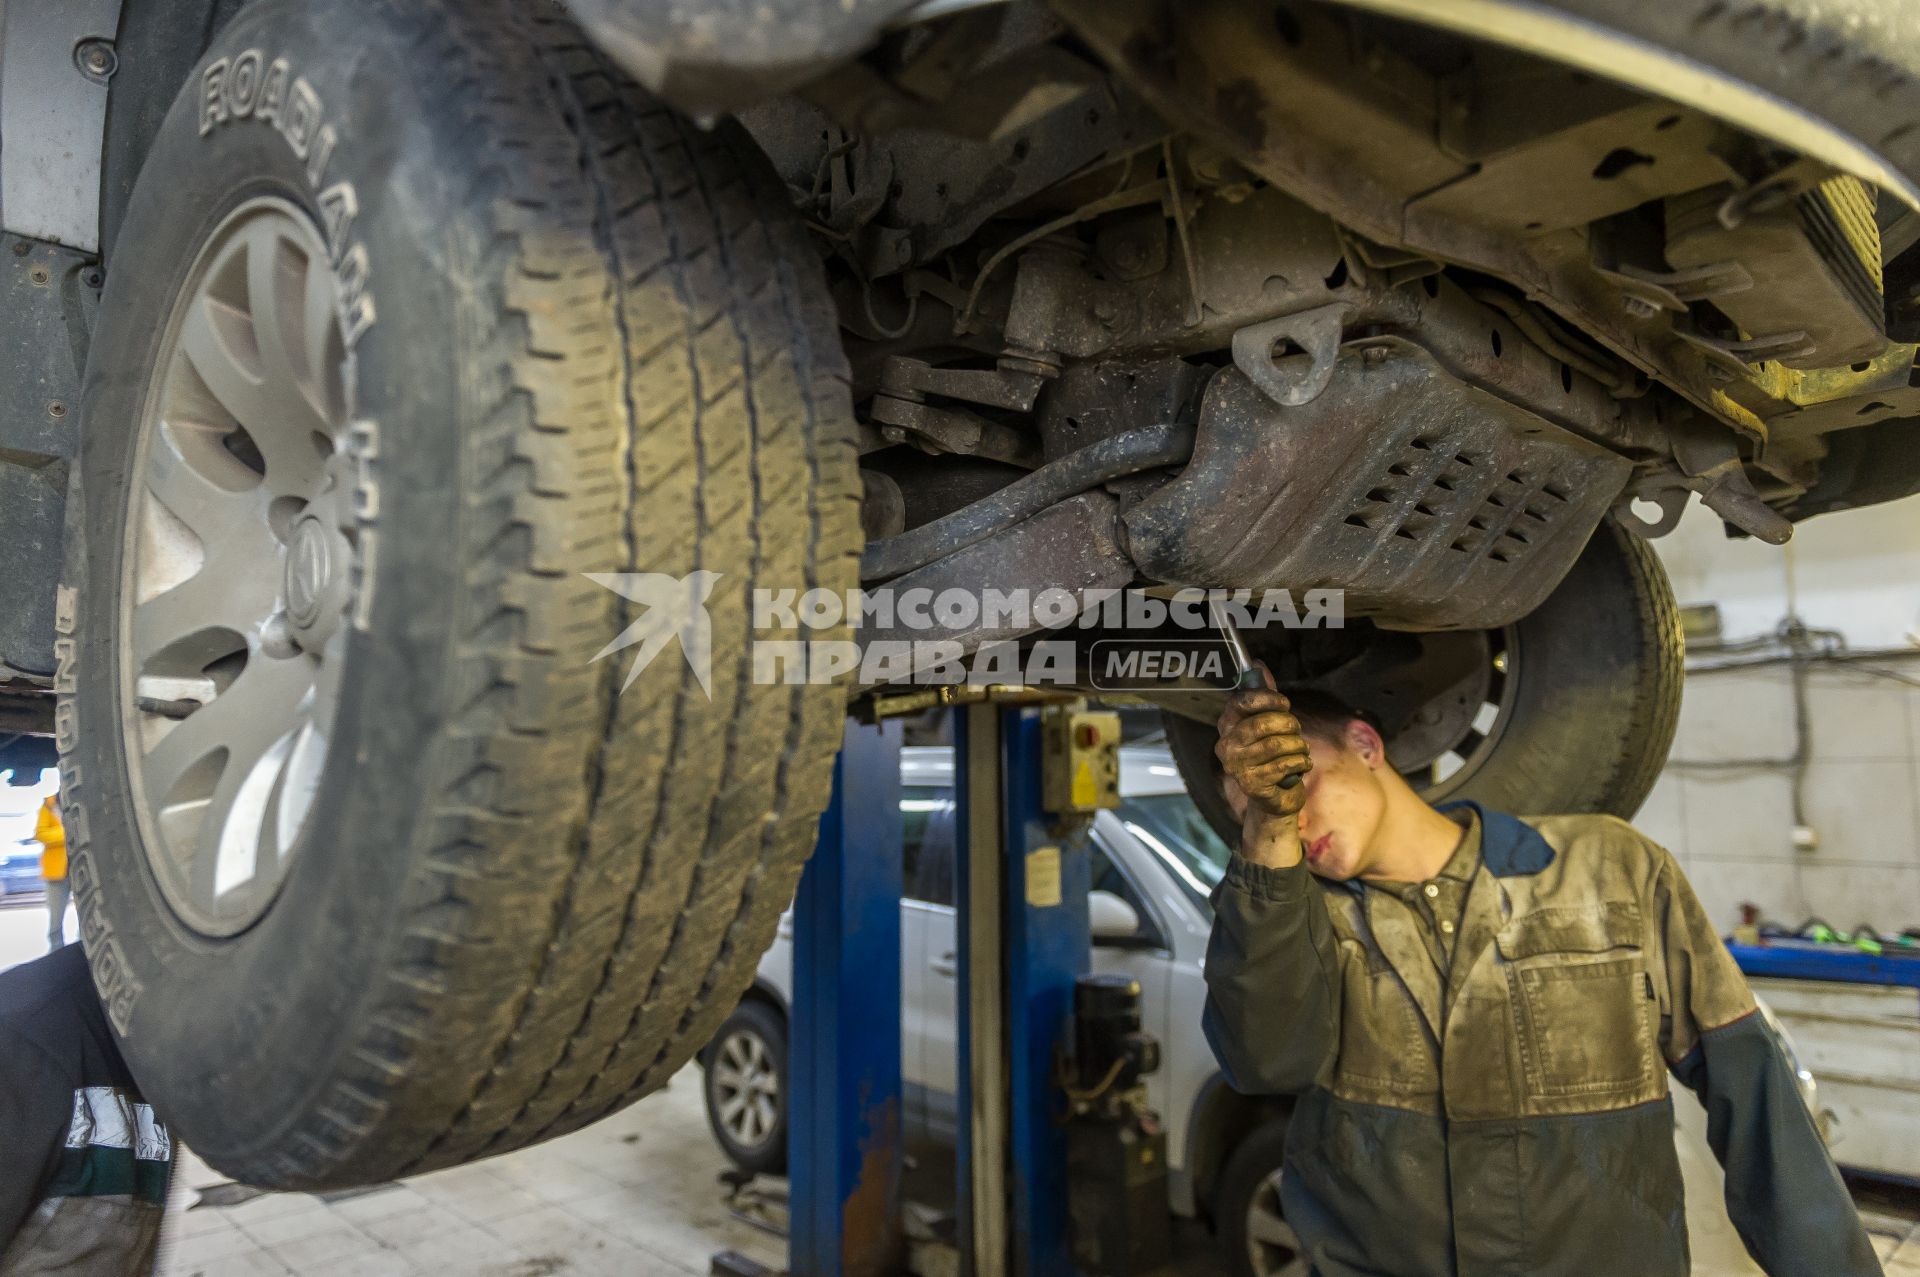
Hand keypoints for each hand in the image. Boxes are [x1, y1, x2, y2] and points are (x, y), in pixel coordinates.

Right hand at [1215, 667, 1310, 825]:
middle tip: (1296, 730)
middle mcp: (1226, 745)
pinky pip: (1285, 764)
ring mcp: (1237, 766)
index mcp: (1227, 725)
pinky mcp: (1252, 784)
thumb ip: (1263, 694)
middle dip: (1289, 724)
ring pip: (1278, 744)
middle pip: (1263, 723)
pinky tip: (1301, 765)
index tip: (1284, 704)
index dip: (1268, 698)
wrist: (1274, 797)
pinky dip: (1301, 763)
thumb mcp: (1269, 722)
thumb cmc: (1272, 754)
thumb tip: (1257, 664)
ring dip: (1298, 746)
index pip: (1241, 702)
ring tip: (1300, 750)